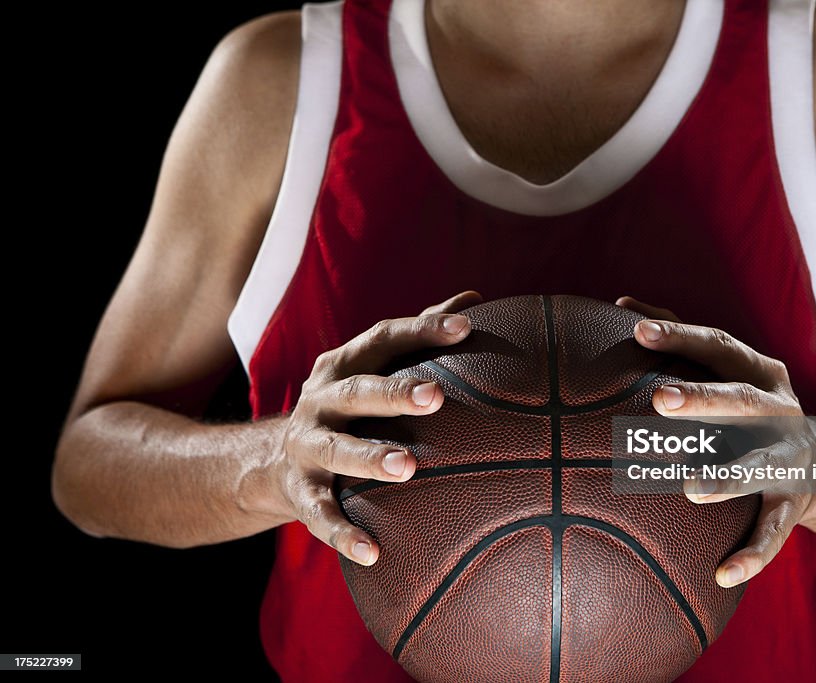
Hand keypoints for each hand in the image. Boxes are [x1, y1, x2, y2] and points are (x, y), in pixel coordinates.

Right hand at [269, 291, 481, 564]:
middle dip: (394, 393)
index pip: (383, 339)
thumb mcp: (372, 368)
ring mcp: (305, 446)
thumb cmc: (348, 406)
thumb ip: (418, 336)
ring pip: (335, 450)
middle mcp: (320, 401)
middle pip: (357, 392)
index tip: (465, 328)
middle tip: (437, 397)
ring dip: (369, 458)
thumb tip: (474, 299)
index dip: (421, 330)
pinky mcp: (298, 492)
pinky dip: (343, 533)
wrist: (270, 460)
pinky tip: (373, 553)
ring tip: (409, 468)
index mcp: (343, 365)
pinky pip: (318, 515)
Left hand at [617, 296, 815, 587]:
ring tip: (692, 490)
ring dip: (728, 477)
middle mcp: (780, 410)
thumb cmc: (748, 409)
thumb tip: (622, 305)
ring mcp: (791, 457)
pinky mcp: (795, 502)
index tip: (638, 331)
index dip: (681, 337)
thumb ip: (680, 338)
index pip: (718, 345)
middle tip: (659, 400)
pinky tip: (723, 575)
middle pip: (742, 400)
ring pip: (761, 468)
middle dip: (703, 399)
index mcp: (759, 371)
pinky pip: (775, 531)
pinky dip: (753, 553)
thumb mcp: (728, 370)